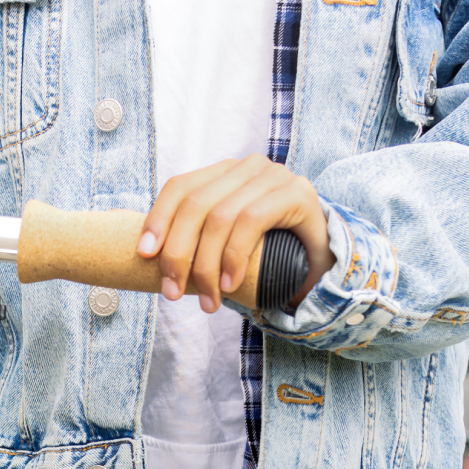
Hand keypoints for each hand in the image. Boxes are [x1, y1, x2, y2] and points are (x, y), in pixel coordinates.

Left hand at [137, 157, 332, 312]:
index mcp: (224, 173)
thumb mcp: (225, 245)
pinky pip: (251, 221)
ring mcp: (273, 176)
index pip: (180, 187)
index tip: (144, 255)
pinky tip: (229, 284)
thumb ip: (197, 241)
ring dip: (206, 266)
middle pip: (195, 205)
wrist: (324, 261)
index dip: (157, 219)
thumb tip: (148, 259)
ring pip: (220, 217)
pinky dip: (235, 256)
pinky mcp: (296, 192)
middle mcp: (247, 167)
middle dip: (178, 254)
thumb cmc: (269, 255)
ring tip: (207, 301)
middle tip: (171, 293)